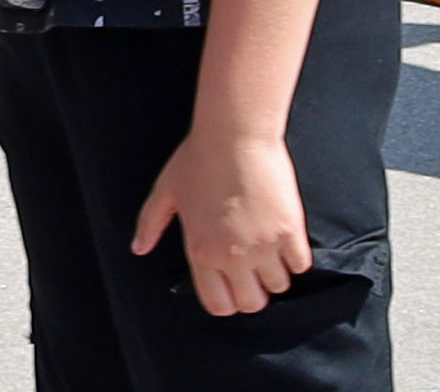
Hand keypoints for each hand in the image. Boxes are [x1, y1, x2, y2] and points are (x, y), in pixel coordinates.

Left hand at [132, 126, 308, 315]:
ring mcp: (263, 245)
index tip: (231, 285)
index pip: (218, 305)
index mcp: (200, 252)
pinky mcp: (289, 230)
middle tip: (253, 272)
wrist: (234, 134)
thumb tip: (138, 248)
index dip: (226, 300)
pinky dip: (295, 258)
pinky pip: (301, 265)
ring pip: (279, 287)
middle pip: (252, 304)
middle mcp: (232, 256)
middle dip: (253, 292)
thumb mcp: (166, 191)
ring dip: (275, 273)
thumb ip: (150, 223)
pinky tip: (286, 240)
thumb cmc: (197, 158)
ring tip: (270, 252)